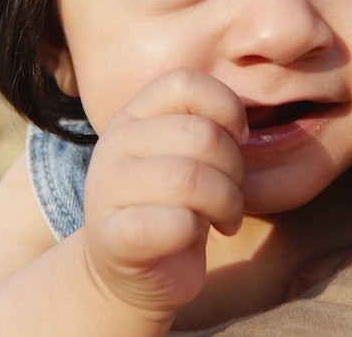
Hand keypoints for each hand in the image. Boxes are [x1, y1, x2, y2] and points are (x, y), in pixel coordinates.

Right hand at [82, 68, 247, 323]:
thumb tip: (244, 125)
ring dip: (225, 203)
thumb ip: (206, 126)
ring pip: (190, 179)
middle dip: (234, 168)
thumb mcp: (186, 154)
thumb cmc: (171, 204)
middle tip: (233, 192)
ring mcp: (107, 190)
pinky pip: (171, 223)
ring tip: (224, 217)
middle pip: (200, 134)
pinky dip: (195, 230)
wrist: (129, 269)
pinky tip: (194, 236)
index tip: (239, 140)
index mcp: (134, 115)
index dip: (227, 108)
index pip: (185, 82)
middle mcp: (115, 144)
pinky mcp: (112, 238)